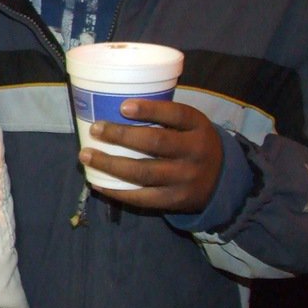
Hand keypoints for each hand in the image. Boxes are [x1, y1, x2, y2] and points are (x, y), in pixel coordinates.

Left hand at [80, 98, 222, 212]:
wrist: (221, 180)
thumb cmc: (192, 143)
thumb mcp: (190, 126)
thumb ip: (164, 118)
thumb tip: (113, 108)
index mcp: (198, 127)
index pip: (176, 114)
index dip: (150, 109)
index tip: (122, 106)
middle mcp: (195, 152)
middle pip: (155, 143)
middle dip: (121, 136)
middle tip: (96, 130)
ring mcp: (185, 178)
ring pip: (143, 172)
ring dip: (110, 164)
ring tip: (86, 155)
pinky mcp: (175, 200)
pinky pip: (142, 197)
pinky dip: (117, 191)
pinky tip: (98, 182)